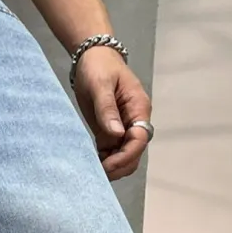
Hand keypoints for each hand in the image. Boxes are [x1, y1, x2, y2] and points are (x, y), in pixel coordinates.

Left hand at [72, 48, 151, 181]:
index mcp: (138, 108)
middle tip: (98, 173)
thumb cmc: (98, 66)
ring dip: (112, 167)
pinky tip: (91, 164)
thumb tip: (117, 135)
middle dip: (120, 166)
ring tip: (93, 171)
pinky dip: (104, 161)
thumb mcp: (100, 85)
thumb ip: (107, 109)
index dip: (126, 156)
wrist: (92, 58)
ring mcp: (123, 128)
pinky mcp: (110, 132)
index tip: (107, 165)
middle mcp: (134, 121)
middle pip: (135, 153)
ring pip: (125, 156)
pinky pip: (112, 153)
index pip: (140, 139)